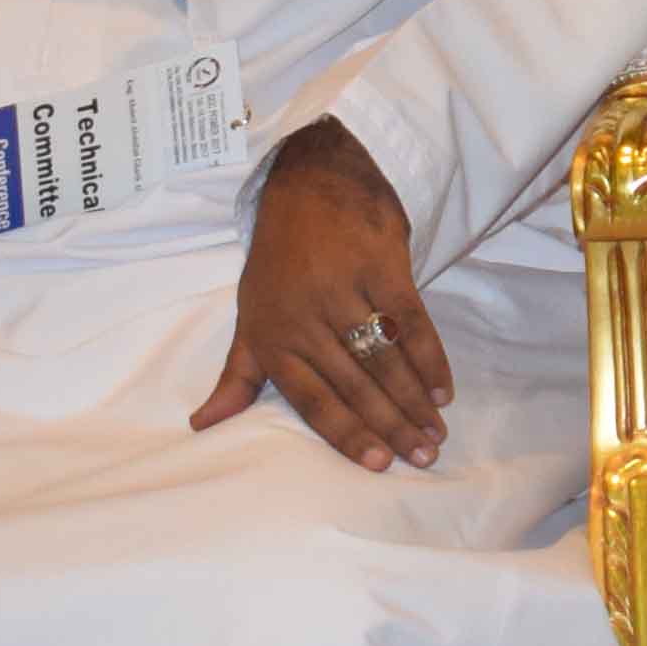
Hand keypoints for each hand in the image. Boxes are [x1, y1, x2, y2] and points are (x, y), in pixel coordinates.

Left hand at [194, 119, 452, 467]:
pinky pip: (411, 321)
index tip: (377, 464)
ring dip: (415, 399)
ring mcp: (344, 288)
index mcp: (272, 335)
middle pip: (355, 384)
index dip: (346, 434)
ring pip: (384, 358)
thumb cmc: (279, 256)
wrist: (310, 181)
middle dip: (392, 425)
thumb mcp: (250, 314)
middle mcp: (305, 316)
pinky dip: (431, 357)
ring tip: (436, 432)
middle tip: (422, 456)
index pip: (312, 398)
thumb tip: (202, 425)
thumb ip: (238, 375)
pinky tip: (444, 388)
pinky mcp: (381, 264)